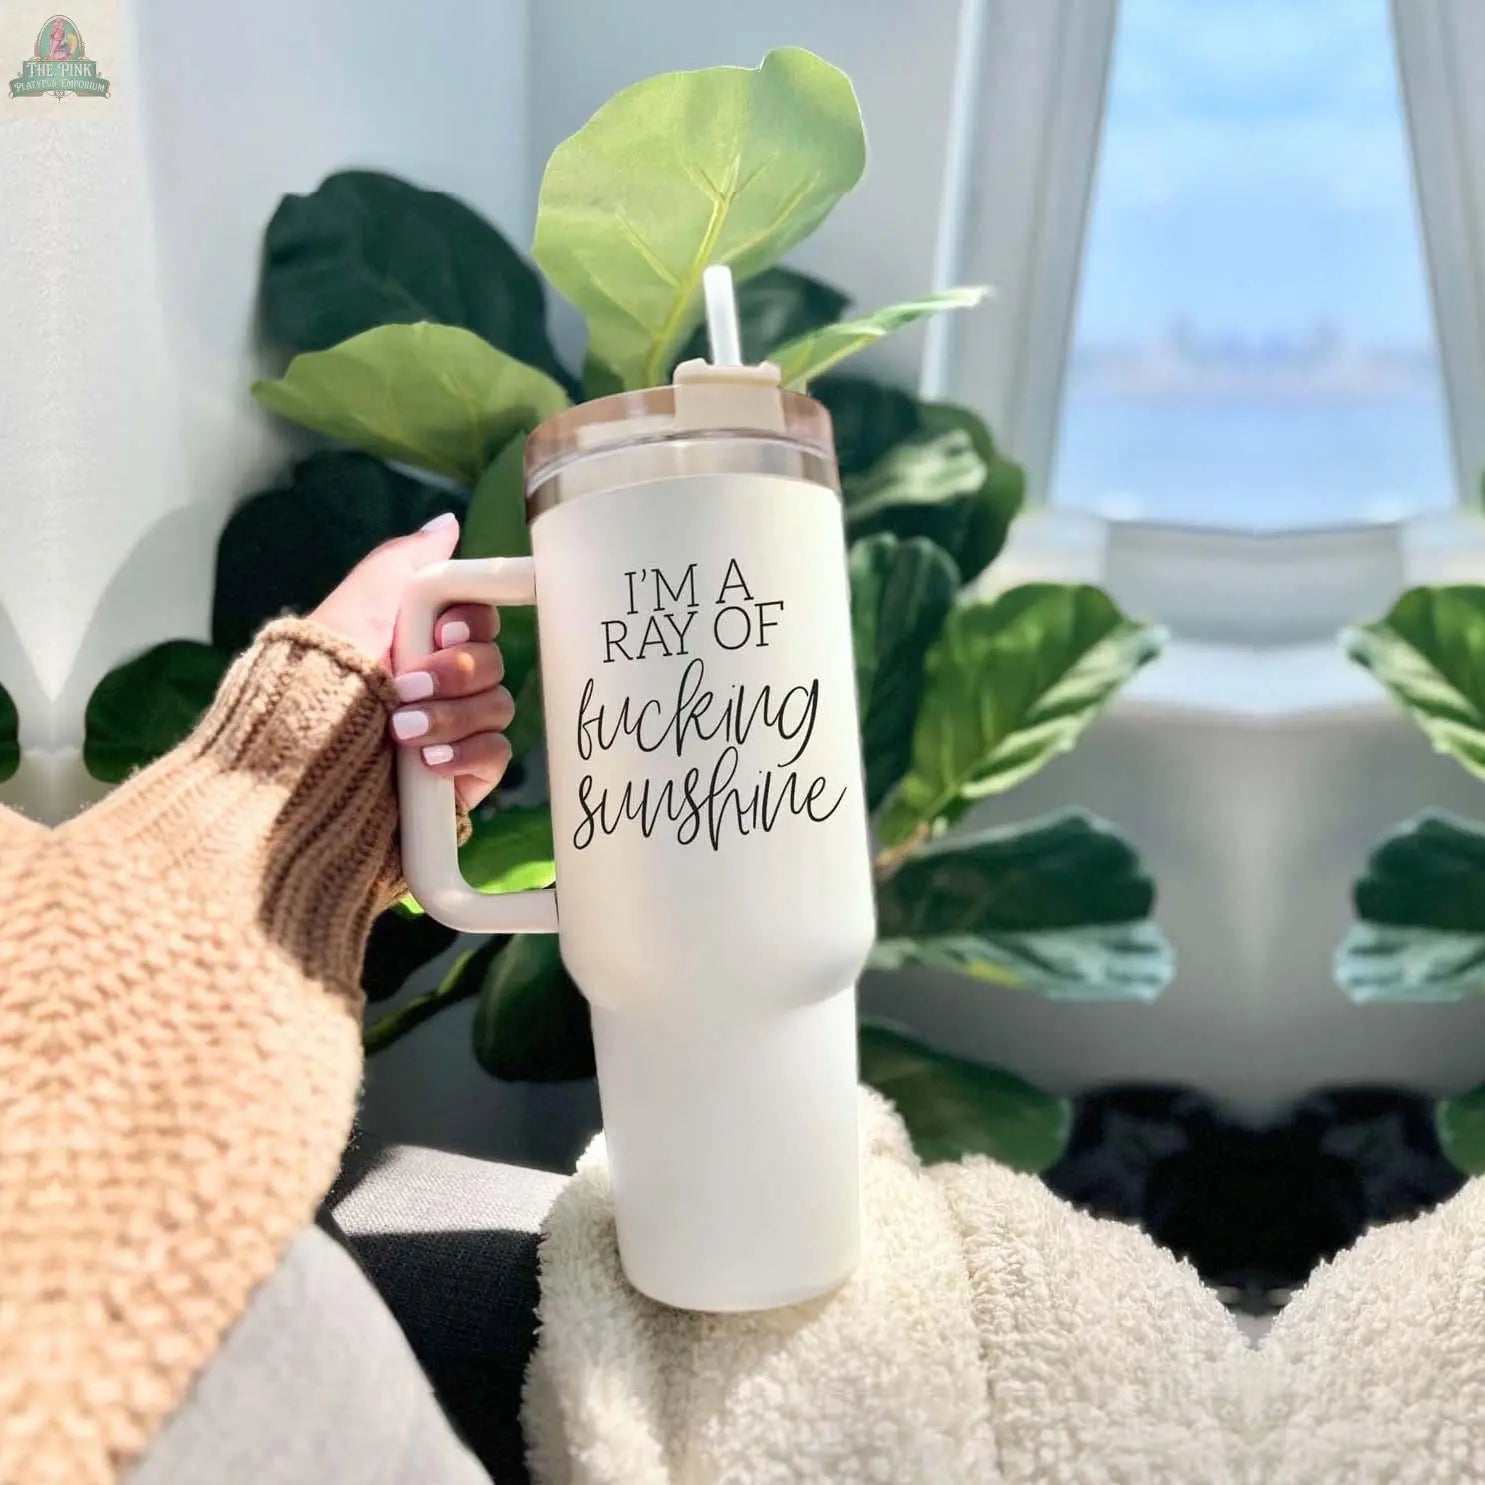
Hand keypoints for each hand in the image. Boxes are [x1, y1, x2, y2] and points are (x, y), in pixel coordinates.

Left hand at [308, 512, 514, 810]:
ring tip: (401, 729)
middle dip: (454, 672)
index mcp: (421, 642)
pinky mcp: (461, 776)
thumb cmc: (323, 674)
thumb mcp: (360, 602)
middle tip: (408, 684)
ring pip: (496, 707)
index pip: (480, 621)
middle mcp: (440, 684)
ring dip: (451, 715)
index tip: (443, 630)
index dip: (473, 623)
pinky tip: (428, 761)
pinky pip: (495, 754)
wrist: (300, 760)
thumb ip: (408, 560)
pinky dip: (466, 753)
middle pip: (493, 663)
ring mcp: (454, 731)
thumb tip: (448, 524)